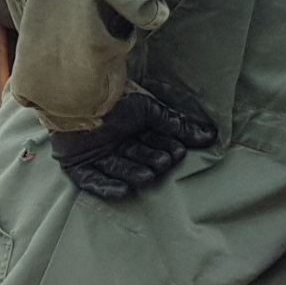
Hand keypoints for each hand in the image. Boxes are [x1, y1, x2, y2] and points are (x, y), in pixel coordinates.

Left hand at [51, 93, 216, 199]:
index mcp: (130, 124)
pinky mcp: (75, 163)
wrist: (79, 94)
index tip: (178, 153)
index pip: (152, 141)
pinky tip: (123, 191)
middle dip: (150, 160)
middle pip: (136, 156)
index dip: (165, 147)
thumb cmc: (116, 97)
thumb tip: (210, 135)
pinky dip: (106, 186)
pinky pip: (91, 180)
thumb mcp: (152, 109)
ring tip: (147, 176)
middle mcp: (113, 139)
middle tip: (162, 164)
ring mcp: (94, 151)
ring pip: (118, 168)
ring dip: (133, 174)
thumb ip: (179, 124)